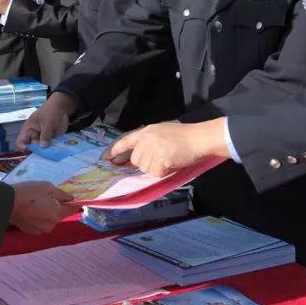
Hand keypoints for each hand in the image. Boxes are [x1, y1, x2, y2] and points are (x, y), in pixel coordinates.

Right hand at [9, 181, 74, 233]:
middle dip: (56, 206)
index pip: (71, 210)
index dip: (74, 204)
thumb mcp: (47, 187)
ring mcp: (41, 230)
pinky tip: (30, 209)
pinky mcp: (31, 231)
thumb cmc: (29, 193)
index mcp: (57, 214)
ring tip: (36, 203)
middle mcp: (51, 225)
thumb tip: (71, 198)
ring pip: (49, 219)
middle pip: (59, 215)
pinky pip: (39, 223)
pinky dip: (38, 217)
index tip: (75, 200)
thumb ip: (62, 194)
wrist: (7, 203)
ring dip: (46, 212)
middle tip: (47, 197)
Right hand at [16, 92, 76, 150]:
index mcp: (28, 130)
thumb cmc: (49, 112)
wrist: (60, 108)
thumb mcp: (47, 122)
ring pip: (42, 150)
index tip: (28, 149)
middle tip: (45, 151)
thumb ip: (45, 134)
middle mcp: (33, 137)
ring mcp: (42, 140)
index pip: (20, 142)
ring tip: (53, 152)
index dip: (22, 147)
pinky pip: (50, 149)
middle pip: (32, 149)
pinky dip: (53, 150)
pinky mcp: (50, 141)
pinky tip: (58, 151)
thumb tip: (43, 147)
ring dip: (46, 152)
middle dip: (38, 152)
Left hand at [103, 119, 228, 177]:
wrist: (200, 138)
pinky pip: (156, 173)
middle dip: (145, 163)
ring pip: (145, 168)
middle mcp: (146, 139)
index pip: (125, 140)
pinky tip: (172, 163)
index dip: (114, 150)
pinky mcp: (160, 159)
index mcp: (147, 131)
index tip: (105, 158)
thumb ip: (149, 142)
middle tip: (161, 159)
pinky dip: (164, 172)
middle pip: (136, 160)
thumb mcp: (162, 133)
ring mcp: (153, 148)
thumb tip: (137, 159)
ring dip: (156, 168)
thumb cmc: (185, 136)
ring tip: (169, 159)